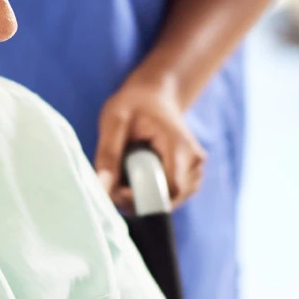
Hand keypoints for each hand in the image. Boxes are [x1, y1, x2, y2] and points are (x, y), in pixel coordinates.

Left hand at [94, 70, 206, 209]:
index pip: (170, 189)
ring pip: (169, 202)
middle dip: (139, 199)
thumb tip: (102, 188)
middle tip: (116, 181)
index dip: (144, 198)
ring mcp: (197, 171)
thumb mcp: (114, 120)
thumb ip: (108, 154)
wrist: (156, 96)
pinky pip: (171, 198)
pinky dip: (152, 194)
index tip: (119, 190)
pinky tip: (141, 175)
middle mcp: (195, 161)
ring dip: (144, 198)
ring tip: (129, 173)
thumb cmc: (134, 104)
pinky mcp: (193, 178)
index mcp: (179, 145)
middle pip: (168, 200)